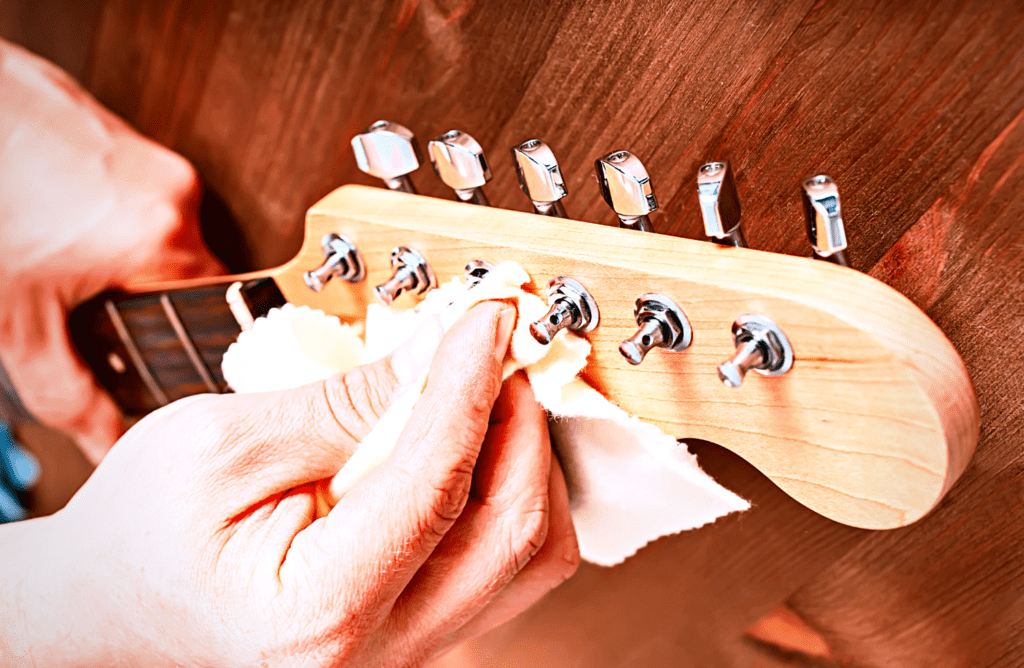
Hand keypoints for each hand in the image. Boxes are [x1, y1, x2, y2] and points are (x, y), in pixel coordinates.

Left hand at [0, 39, 223, 460]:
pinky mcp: (124, 134)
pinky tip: (56, 216)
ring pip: (161, 232)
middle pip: (187, 271)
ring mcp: (153, 156)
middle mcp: (175, 190)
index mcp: (165, 239)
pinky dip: (102, 214)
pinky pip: (136, 195)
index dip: (189, 340)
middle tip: (85, 296)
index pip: (221, 313)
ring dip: (121, 253)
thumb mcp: (16, 319)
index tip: (166, 348)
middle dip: (141, 294)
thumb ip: (68, 392)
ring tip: (64, 252)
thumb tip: (110, 444)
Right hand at [0, 303, 578, 666]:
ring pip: (530, 558)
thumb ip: (342, 403)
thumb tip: (435, 353)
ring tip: (486, 394)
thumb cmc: (136, 540)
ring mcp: (404, 648)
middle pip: (516, 533)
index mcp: (318, 609)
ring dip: (527, 462)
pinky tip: (473, 444)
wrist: (105, 610)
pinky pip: (501, 565)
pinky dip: (506, 493)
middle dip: (521, 424)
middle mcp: (378, 650)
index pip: (438, 482)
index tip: (486, 320)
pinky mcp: (414, 628)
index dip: (471, 383)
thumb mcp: (219, 447)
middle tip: (495, 352)